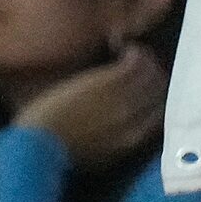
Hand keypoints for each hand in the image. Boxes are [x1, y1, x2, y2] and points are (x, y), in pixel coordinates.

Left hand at [15, 46, 164, 167]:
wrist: (38, 146)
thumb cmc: (58, 152)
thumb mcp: (99, 154)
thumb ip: (119, 139)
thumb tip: (127, 124)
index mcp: (135, 139)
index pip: (162, 113)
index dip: (158, 97)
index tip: (148, 87)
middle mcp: (138, 119)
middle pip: (160, 91)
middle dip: (155, 75)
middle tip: (142, 65)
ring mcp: (126, 100)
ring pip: (152, 74)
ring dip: (146, 60)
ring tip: (134, 53)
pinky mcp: (111, 82)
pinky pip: (136, 62)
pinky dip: (135, 52)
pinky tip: (125, 47)